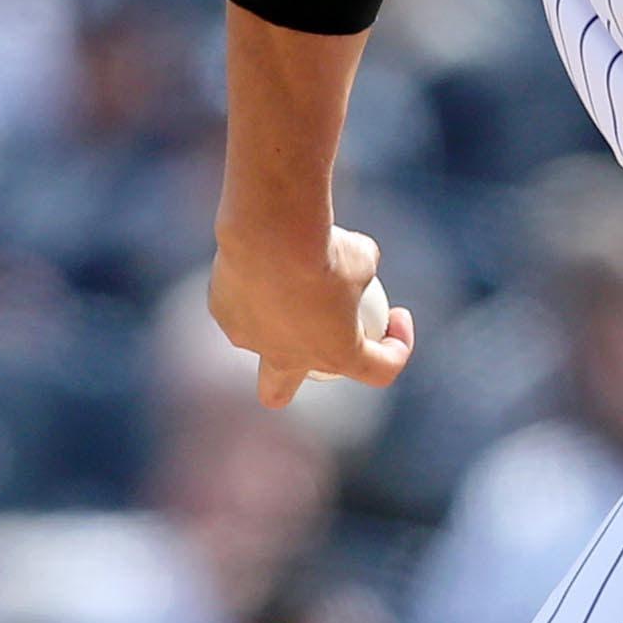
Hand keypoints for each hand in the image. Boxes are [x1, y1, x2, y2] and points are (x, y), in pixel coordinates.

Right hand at [208, 222, 415, 407]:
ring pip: (256, 338)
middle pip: (278, 391)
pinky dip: (254, 287)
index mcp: (335, 354)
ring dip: (272, 316)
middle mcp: (286, 357)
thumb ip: (362, 270)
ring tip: (284, 271)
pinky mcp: (223, 312)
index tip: (398, 315)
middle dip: (290, 377)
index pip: (380, 370)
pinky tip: (262, 256)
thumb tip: (357, 265)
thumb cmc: (325, 249)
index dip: (398, 347)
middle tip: (309, 338)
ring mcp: (249, 338)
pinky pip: (240, 304)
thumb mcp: (363, 256)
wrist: (270, 231)